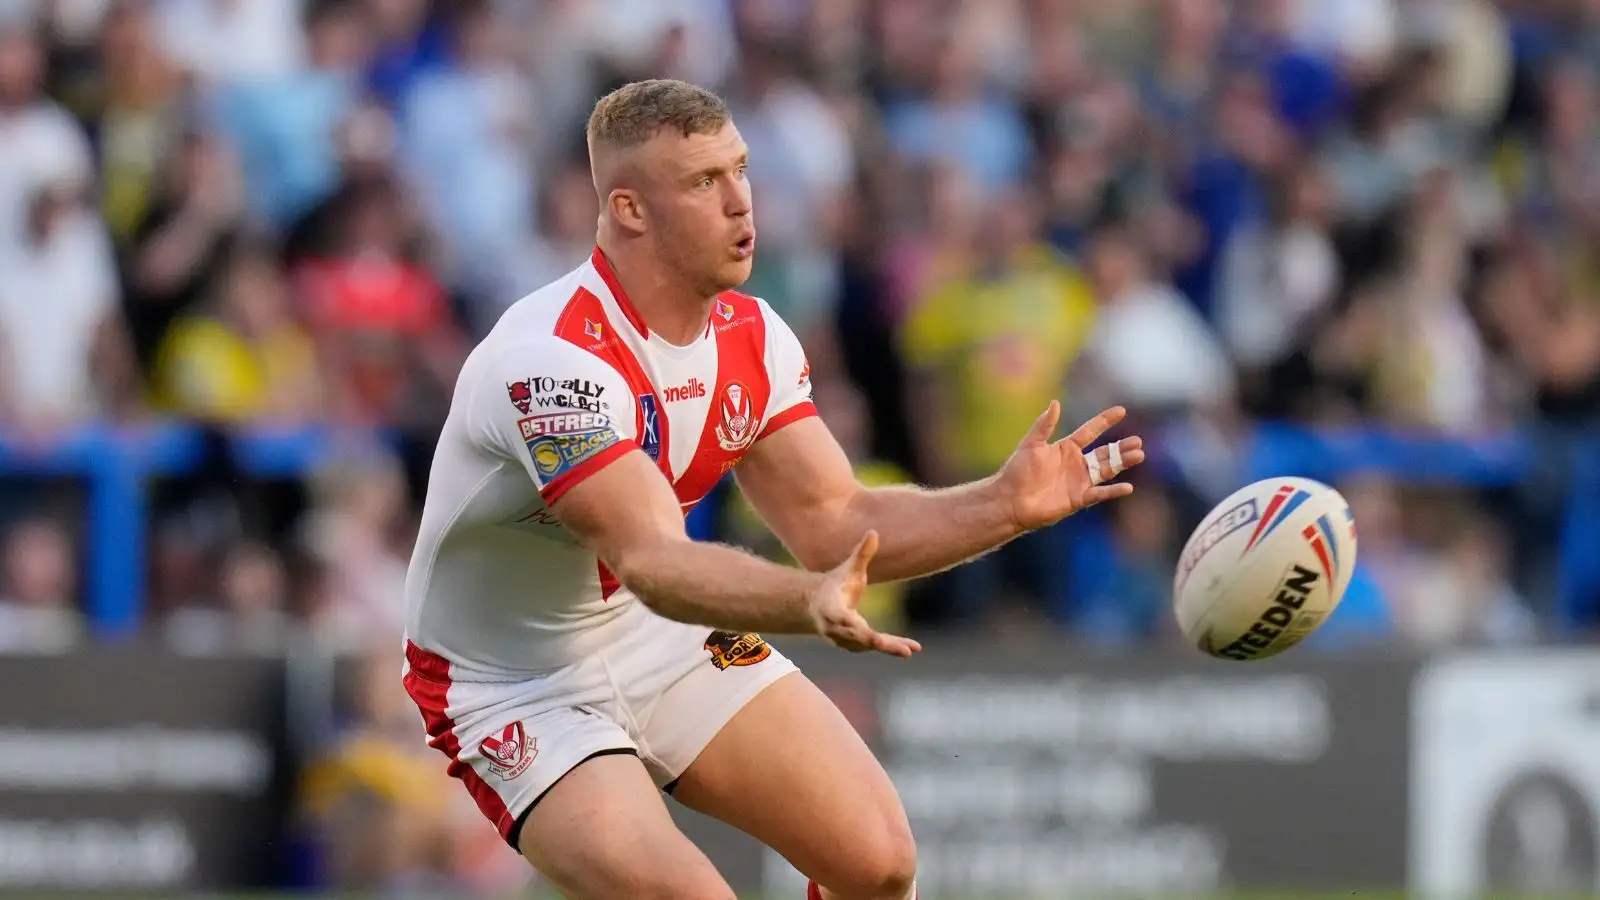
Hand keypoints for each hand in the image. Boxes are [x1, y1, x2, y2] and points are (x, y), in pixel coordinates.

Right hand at [808, 531, 921, 657]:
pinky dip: (891, 648)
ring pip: (869, 646)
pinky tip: (910, 648)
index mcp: (832, 610)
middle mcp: (837, 630)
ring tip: (912, 649)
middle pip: (860, 639)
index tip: (874, 639)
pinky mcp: (854, 645)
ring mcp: (844, 640)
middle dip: (882, 645)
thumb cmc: (836, 583)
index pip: (845, 621)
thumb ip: (861, 553)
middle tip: (905, 651)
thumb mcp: (848, 568)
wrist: (817, 604)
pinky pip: (874, 647)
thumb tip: (873, 532)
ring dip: (891, 648)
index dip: (859, 630)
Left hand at [998, 402, 1145, 531]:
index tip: (1121, 411)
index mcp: (1066, 448)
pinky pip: (1100, 493)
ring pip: (1107, 470)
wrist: (1010, 500)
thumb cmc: (1017, 472)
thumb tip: (1055, 403)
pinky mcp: (1079, 499)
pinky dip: (1113, 491)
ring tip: (1139, 455)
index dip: (1105, 421)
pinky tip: (1128, 487)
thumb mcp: (1031, 445)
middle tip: (1138, 441)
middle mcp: (1076, 464)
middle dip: (1121, 447)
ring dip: (1123, 463)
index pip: (1090, 431)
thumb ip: (1044, 425)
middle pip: (1105, 452)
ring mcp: (1079, 482)